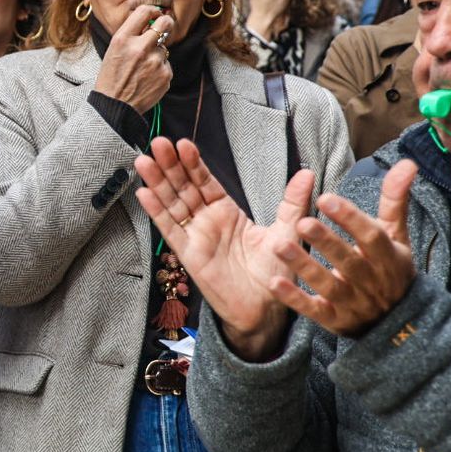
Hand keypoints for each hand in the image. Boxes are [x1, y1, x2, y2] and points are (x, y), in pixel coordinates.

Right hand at [92, 3, 172, 113]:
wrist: (115, 105)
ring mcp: (155, 62)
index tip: (155, 15)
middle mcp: (140, 47)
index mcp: (123, 39)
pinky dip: (159, 70)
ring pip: (164, 48)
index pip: (144, 12)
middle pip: (165, 23)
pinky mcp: (165, 75)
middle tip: (164, 27)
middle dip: (166, 23)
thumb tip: (150, 22)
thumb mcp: (113, 49)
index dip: (153, 11)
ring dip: (157, 54)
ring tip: (143, 67)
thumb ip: (131, 34)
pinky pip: (166, 65)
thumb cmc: (112, 76)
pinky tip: (147, 78)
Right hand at [135, 137, 312, 360]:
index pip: (205, 182)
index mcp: (227, 212)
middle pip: (183, 188)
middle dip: (170, 166)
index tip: (183, 144)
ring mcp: (195, 236)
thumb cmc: (275, 272)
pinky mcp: (188, 255)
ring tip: (144, 161)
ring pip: (171, 204)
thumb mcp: (288, 232)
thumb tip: (306, 172)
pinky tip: (143, 194)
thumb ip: (293, 202)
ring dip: (157, 183)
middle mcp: (207, 221)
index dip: (193, 164)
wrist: (267, 308)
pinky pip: (170, 230)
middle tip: (159, 143)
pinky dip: (156, 212)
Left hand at [267, 160, 418, 337]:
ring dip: (304, 267)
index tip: (326, 197)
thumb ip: (394, 200)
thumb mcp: (395, 236)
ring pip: (329, 286)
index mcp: (388, 257)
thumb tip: (408, 162)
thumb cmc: (390, 268)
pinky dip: (295, 299)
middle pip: (349, 261)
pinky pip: (314, 311)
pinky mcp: (335, 320)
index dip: (350, 218)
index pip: (371, 236)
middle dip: (327, 242)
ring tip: (278, 246)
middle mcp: (371, 281)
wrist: (399, 323)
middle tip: (302, 222)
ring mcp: (353, 303)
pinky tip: (274, 283)